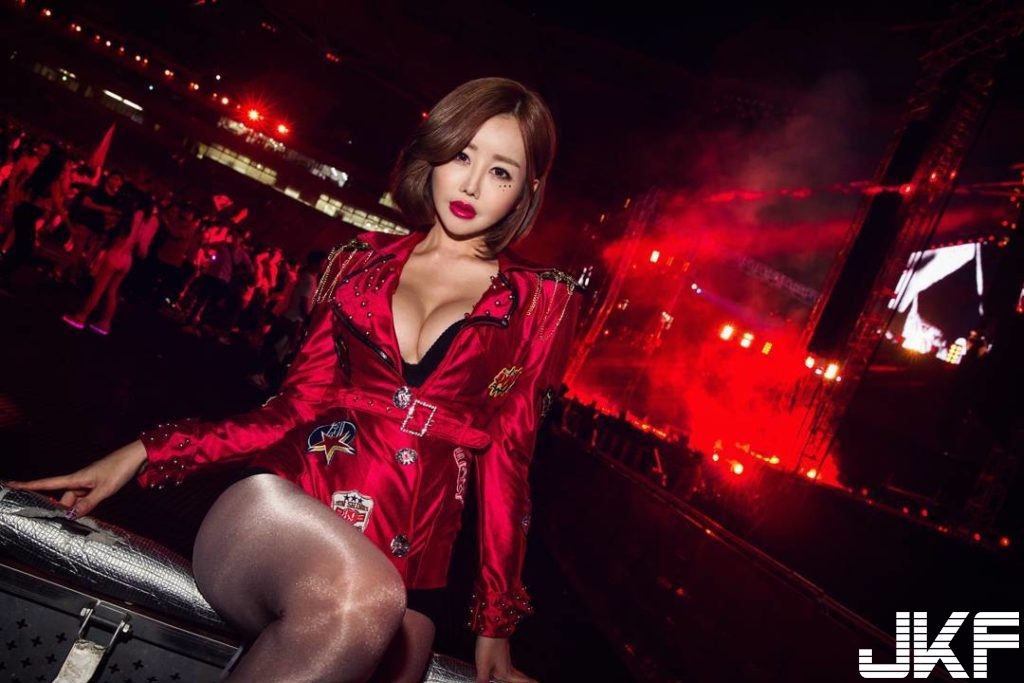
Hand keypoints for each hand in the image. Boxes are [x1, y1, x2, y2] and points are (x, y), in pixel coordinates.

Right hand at [6, 440, 147, 518]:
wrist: (136, 458)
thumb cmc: (120, 469)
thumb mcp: (104, 489)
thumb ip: (88, 503)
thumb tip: (70, 516)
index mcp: (75, 478)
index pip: (46, 484)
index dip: (27, 485)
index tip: (9, 485)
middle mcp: (78, 481)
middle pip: (61, 498)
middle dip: (57, 510)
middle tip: (52, 525)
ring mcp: (88, 483)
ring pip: (74, 501)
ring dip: (73, 511)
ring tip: (72, 526)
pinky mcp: (97, 486)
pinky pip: (84, 499)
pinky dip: (83, 508)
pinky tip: (85, 516)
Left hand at [474, 636, 536, 682]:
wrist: (491, 628)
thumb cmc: (488, 647)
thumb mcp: (483, 666)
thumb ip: (483, 680)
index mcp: (505, 671)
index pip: (519, 681)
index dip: (528, 682)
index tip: (538, 682)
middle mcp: (507, 665)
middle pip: (520, 676)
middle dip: (527, 680)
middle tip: (536, 681)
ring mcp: (505, 657)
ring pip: (515, 670)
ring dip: (521, 676)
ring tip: (524, 679)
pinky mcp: (502, 651)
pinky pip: (510, 665)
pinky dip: (513, 670)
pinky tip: (508, 668)